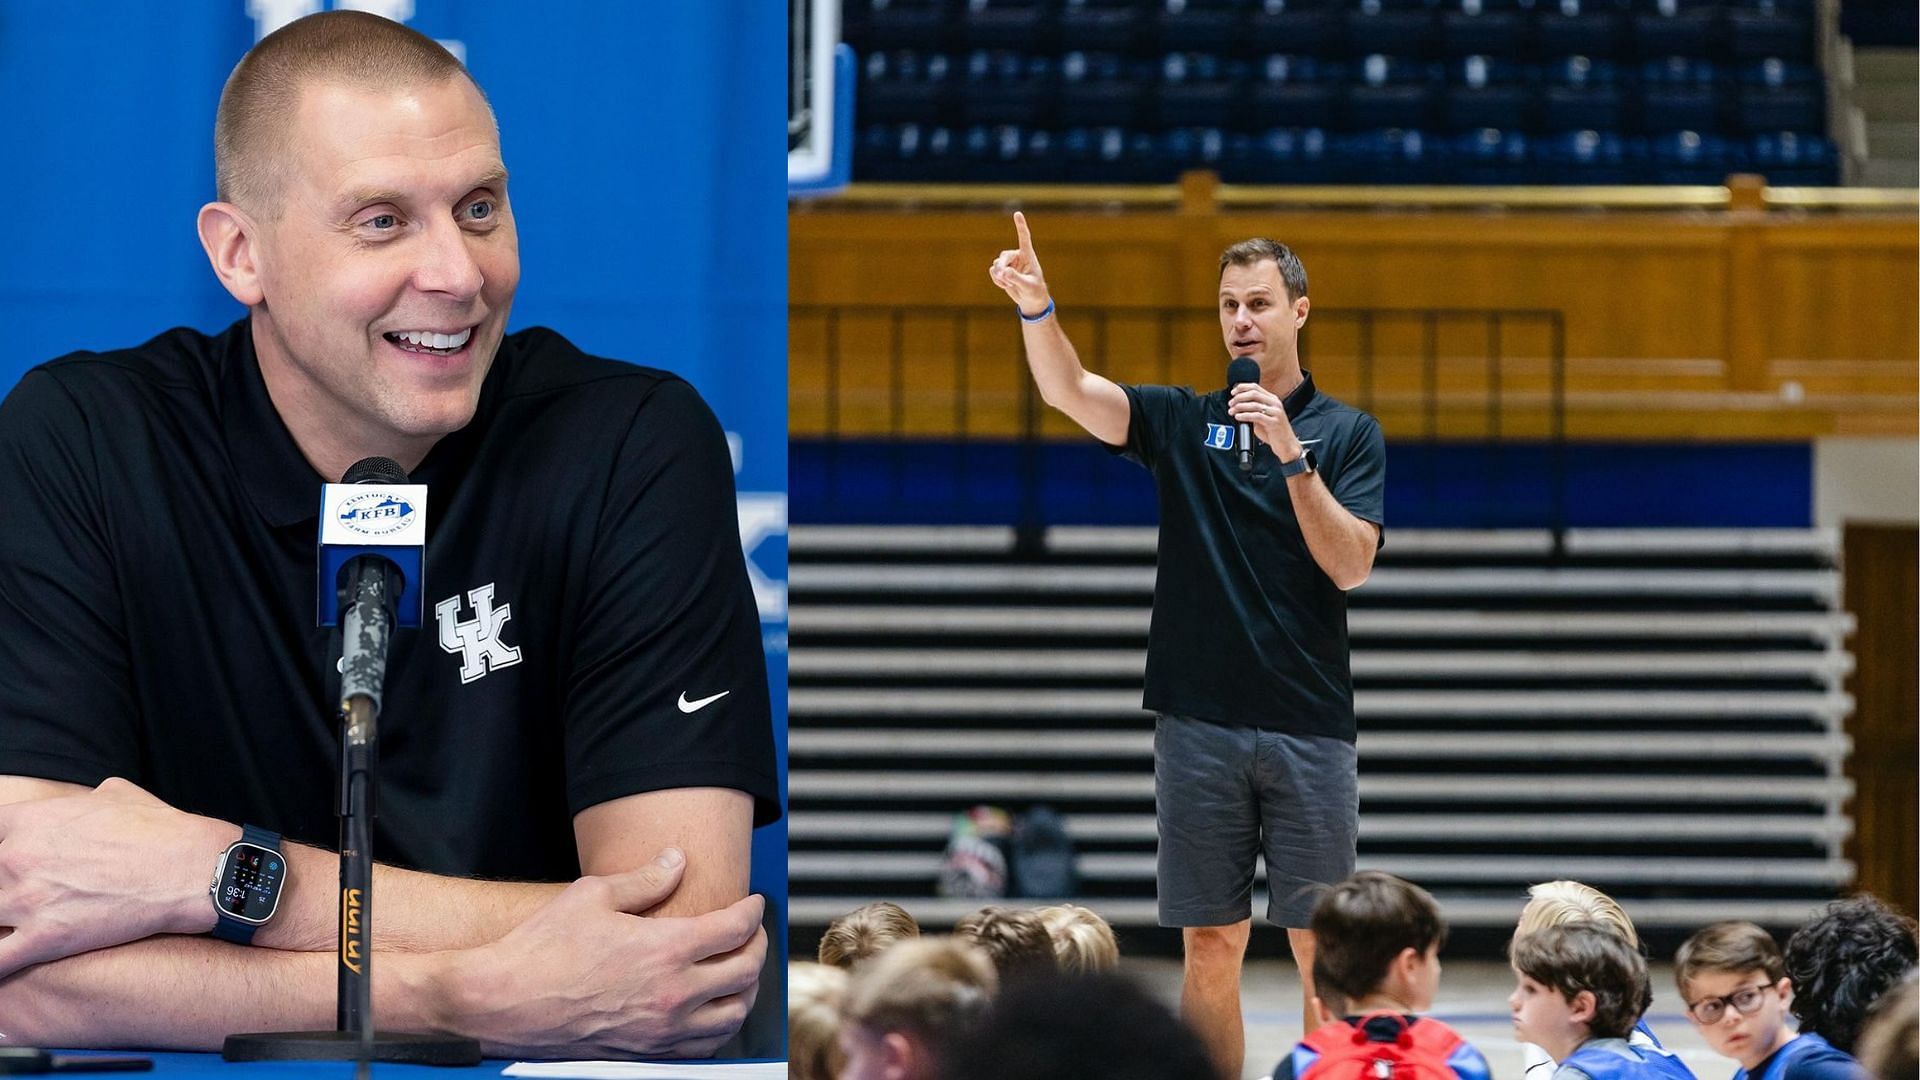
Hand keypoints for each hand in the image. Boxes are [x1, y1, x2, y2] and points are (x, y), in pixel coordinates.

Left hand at [0, 777, 227, 976]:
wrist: (190, 869)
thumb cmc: (161, 830)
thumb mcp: (117, 794)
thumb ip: (82, 801)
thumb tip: (84, 803)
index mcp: (29, 821)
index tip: (8, 864)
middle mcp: (16, 858)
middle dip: (1, 888)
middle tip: (22, 898)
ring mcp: (28, 900)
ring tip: (13, 928)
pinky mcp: (46, 939)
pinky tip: (6, 965)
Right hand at [447, 848, 765, 1058]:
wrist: (502, 1003)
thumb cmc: (542, 947)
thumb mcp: (593, 896)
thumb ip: (645, 879)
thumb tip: (677, 860)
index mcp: (665, 950)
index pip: (735, 929)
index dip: (753, 912)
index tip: (755, 903)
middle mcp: (673, 994)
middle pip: (745, 972)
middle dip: (758, 946)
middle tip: (753, 933)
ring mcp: (662, 1030)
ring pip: (733, 1015)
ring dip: (747, 990)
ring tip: (740, 971)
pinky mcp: (648, 1054)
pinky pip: (705, 1046)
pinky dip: (720, 1026)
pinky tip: (712, 1010)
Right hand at [988, 211, 1050, 316]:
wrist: (1030, 300)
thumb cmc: (1034, 291)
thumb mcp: (1028, 286)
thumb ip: (1017, 278)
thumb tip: (1005, 271)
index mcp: (1028, 256)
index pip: (1024, 238)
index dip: (1020, 226)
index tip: (1017, 213)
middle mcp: (1018, 256)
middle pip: (1004, 256)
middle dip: (1001, 267)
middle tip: (1003, 277)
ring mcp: (1009, 263)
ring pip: (997, 264)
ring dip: (999, 275)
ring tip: (1008, 284)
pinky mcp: (1002, 270)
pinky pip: (993, 272)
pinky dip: (997, 280)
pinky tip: (1005, 285)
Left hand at [1228, 382, 1303, 461]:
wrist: (1286, 445)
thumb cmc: (1274, 432)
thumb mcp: (1262, 418)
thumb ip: (1252, 411)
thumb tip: (1237, 406)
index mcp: (1272, 399)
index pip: (1255, 387)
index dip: (1242, 388)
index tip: (1233, 393)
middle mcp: (1275, 404)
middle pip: (1254, 393)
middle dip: (1239, 397)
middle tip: (1231, 403)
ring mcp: (1276, 412)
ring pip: (1254, 404)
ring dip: (1240, 407)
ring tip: (1232, 411)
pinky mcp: (1274, 422)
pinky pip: (1257, 416)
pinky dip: (1245, 415)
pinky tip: (1238, 417)